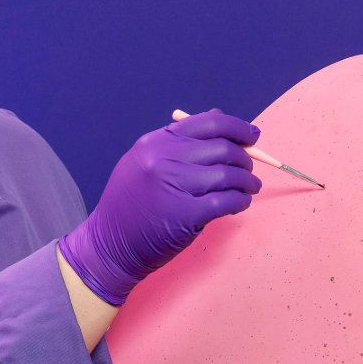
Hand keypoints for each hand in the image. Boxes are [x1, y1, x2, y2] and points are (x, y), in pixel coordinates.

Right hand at [59, 110, 262, 305]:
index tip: (252, 135)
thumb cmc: (131, 205)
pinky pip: (227, 202)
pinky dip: (241, 201)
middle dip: (245, 158)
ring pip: (229, 175)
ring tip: (250, 188)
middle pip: (222, 148)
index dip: (237, 127)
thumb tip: (220, 118)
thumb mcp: (144, 162)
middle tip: (249, 170)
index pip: (207, 123)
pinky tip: (241, 204)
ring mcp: (174, 186)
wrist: (110, 245)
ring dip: (247, 182)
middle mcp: (163, 159)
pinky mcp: (185, 215)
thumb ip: (179, 142)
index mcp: (155, 142)